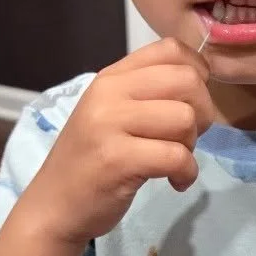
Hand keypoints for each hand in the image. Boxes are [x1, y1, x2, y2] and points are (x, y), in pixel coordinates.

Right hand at [19, 38, 214, 247]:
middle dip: (202, 112)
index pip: (171, 49)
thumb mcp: (112, 113)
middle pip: (187, 80)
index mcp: (112, 76)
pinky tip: (175, 182)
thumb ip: (148, 92)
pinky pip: (176, 156)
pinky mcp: (117, 159)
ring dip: (191, 145)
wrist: (53, 207)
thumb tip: (201, 82)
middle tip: (186, 137)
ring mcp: (110, 124)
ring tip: (173, 161)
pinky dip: (187, 173)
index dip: (197, 72)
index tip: (192, 101)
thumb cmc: (91, 161)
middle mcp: (109, 92)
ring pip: (185, 118)